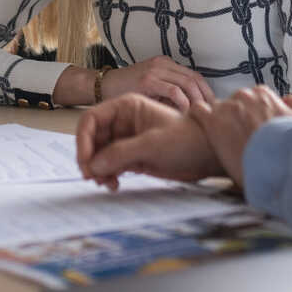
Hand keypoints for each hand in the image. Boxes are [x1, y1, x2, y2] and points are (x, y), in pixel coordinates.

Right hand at [76, 94, 221, 189]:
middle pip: (92, 139)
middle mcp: (122, 122)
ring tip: (108, 183)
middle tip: (94, 178)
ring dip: (98, 170)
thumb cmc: (186, 140)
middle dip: (90, 159)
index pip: (91, 120)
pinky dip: (107, 175)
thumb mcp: (152, 144)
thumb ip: (121, 153)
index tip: (85, 163)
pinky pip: (110, 165)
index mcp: (126, 107)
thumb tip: (93, 166)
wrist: (209, 154)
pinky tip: (114, 184)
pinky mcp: (132, 156)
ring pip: (99, 155)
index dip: (83, 141)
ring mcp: (126, 140)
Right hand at [101, 55, 214, 109]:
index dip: (206, 92)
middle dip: (206, 97)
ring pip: (187, 83)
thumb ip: (169, 96)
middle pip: (195, 78)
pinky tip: (184, 114)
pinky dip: (182, 102)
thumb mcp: (152, 91)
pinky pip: (173, 91)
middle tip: (211, 115)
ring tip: (200, 116)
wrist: (101, 86)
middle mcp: (163, 64)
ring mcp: (156, 70)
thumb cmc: (126, 92)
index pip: (194, 76)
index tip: (212, 108)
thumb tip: (191, 111)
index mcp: (167, 65)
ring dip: (197, 101)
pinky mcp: (148, 80)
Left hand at [189, 87, 291, 188]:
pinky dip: (198, 118)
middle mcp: (245, 96)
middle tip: (237, 139)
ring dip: (217, 120)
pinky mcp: (213, 123)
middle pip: (233, 103)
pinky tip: (202, 130)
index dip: (251, 116)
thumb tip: (288, 98)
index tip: (252, 130)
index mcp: (265, 95)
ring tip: (220, 138)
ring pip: (216, 107)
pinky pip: (197, 111)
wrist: (280, 166)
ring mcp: (228, 108)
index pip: (251, 98)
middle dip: (234, 118)